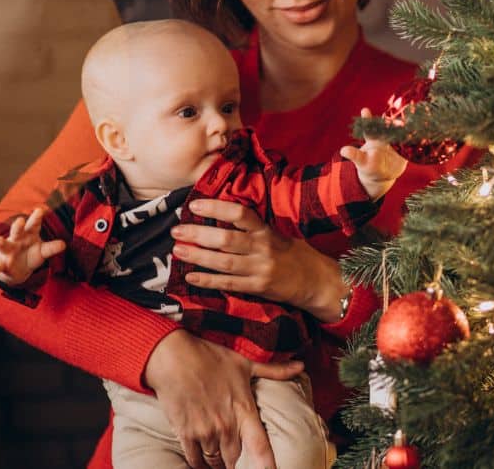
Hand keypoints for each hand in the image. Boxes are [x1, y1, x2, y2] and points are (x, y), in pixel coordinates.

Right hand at [0, 207, 65, 284]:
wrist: (17, 268)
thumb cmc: (32, 253)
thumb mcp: (43, 250)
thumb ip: (52, 248)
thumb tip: (64, 245)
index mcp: (29, 235)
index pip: (34, 225)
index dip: (37, 218)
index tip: (40, 211)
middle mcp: (17, 240)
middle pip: (17, 231)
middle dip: (18, 226)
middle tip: (20, 220)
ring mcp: (8, 251)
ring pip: (4, 245)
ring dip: (1, 243)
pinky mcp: (2, 264)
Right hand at [144, 330, 303, 468]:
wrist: (174, 358)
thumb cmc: (210, 358)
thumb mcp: (245, 364)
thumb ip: (274, 371)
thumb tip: (300, 366)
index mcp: (243, 408)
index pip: (259, 445)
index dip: (266, 464)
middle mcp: (226, 424)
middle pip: (235, 460)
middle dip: (238, 466)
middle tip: (240, 465)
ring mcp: (205, 430)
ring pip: (215, 461)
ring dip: (218, 464)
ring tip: (221, 464)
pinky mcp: (186, 433)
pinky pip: (195, 459)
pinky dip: (199, 463)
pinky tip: (203, 462)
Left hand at [171, 200, 350, 323]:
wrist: (317, 281)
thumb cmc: (295, 255)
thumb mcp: (279, 235)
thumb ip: (253, 229)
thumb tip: (221, 217)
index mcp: (267, 231)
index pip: (240, 214)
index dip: (216, 208)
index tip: (195, 205)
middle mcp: (263, 248)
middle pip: (226, 239)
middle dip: (198, 234)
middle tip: (177, 230)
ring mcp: (261, 269)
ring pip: (223, 262)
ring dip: (198, 256)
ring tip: (177, 250)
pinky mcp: (259, 287)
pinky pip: (229, 284)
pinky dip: (208, 281)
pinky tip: (190, 277)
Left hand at [340, 107, 407, 198]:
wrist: (382, 174)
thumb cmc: (369, 166)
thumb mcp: (361, 162)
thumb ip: (354, 155)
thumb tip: (343, 150)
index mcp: (373, 139)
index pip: (370, 127)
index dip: (367, 119)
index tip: (365, 110)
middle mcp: (385, 138)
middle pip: (389, 128)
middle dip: (392, 121)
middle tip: (396, 115)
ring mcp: (396, 144)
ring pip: (401, 135)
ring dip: (406, 129)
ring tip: (410, 122)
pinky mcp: (405, 152)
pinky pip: (411, 146)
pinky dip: (416, 141)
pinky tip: (422, 134)